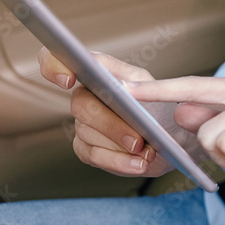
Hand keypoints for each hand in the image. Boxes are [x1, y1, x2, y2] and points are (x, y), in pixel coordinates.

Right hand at [37, 48, 204, 177]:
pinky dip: (118, 161)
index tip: (69, 80)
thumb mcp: (152, 85)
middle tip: (137, 138)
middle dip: (110, 124)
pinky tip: (138, 164)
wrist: (171, 136)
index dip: (54, 66)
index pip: (58, 60)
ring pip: (89, 133)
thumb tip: (116, 84)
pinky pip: (94, 155)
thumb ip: (131, 81)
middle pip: (80, 105)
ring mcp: (83, 123)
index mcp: (97, 73)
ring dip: (120, 145)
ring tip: (146, 151)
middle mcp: (84, 96)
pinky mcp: (86, 148)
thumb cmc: (159, 106)